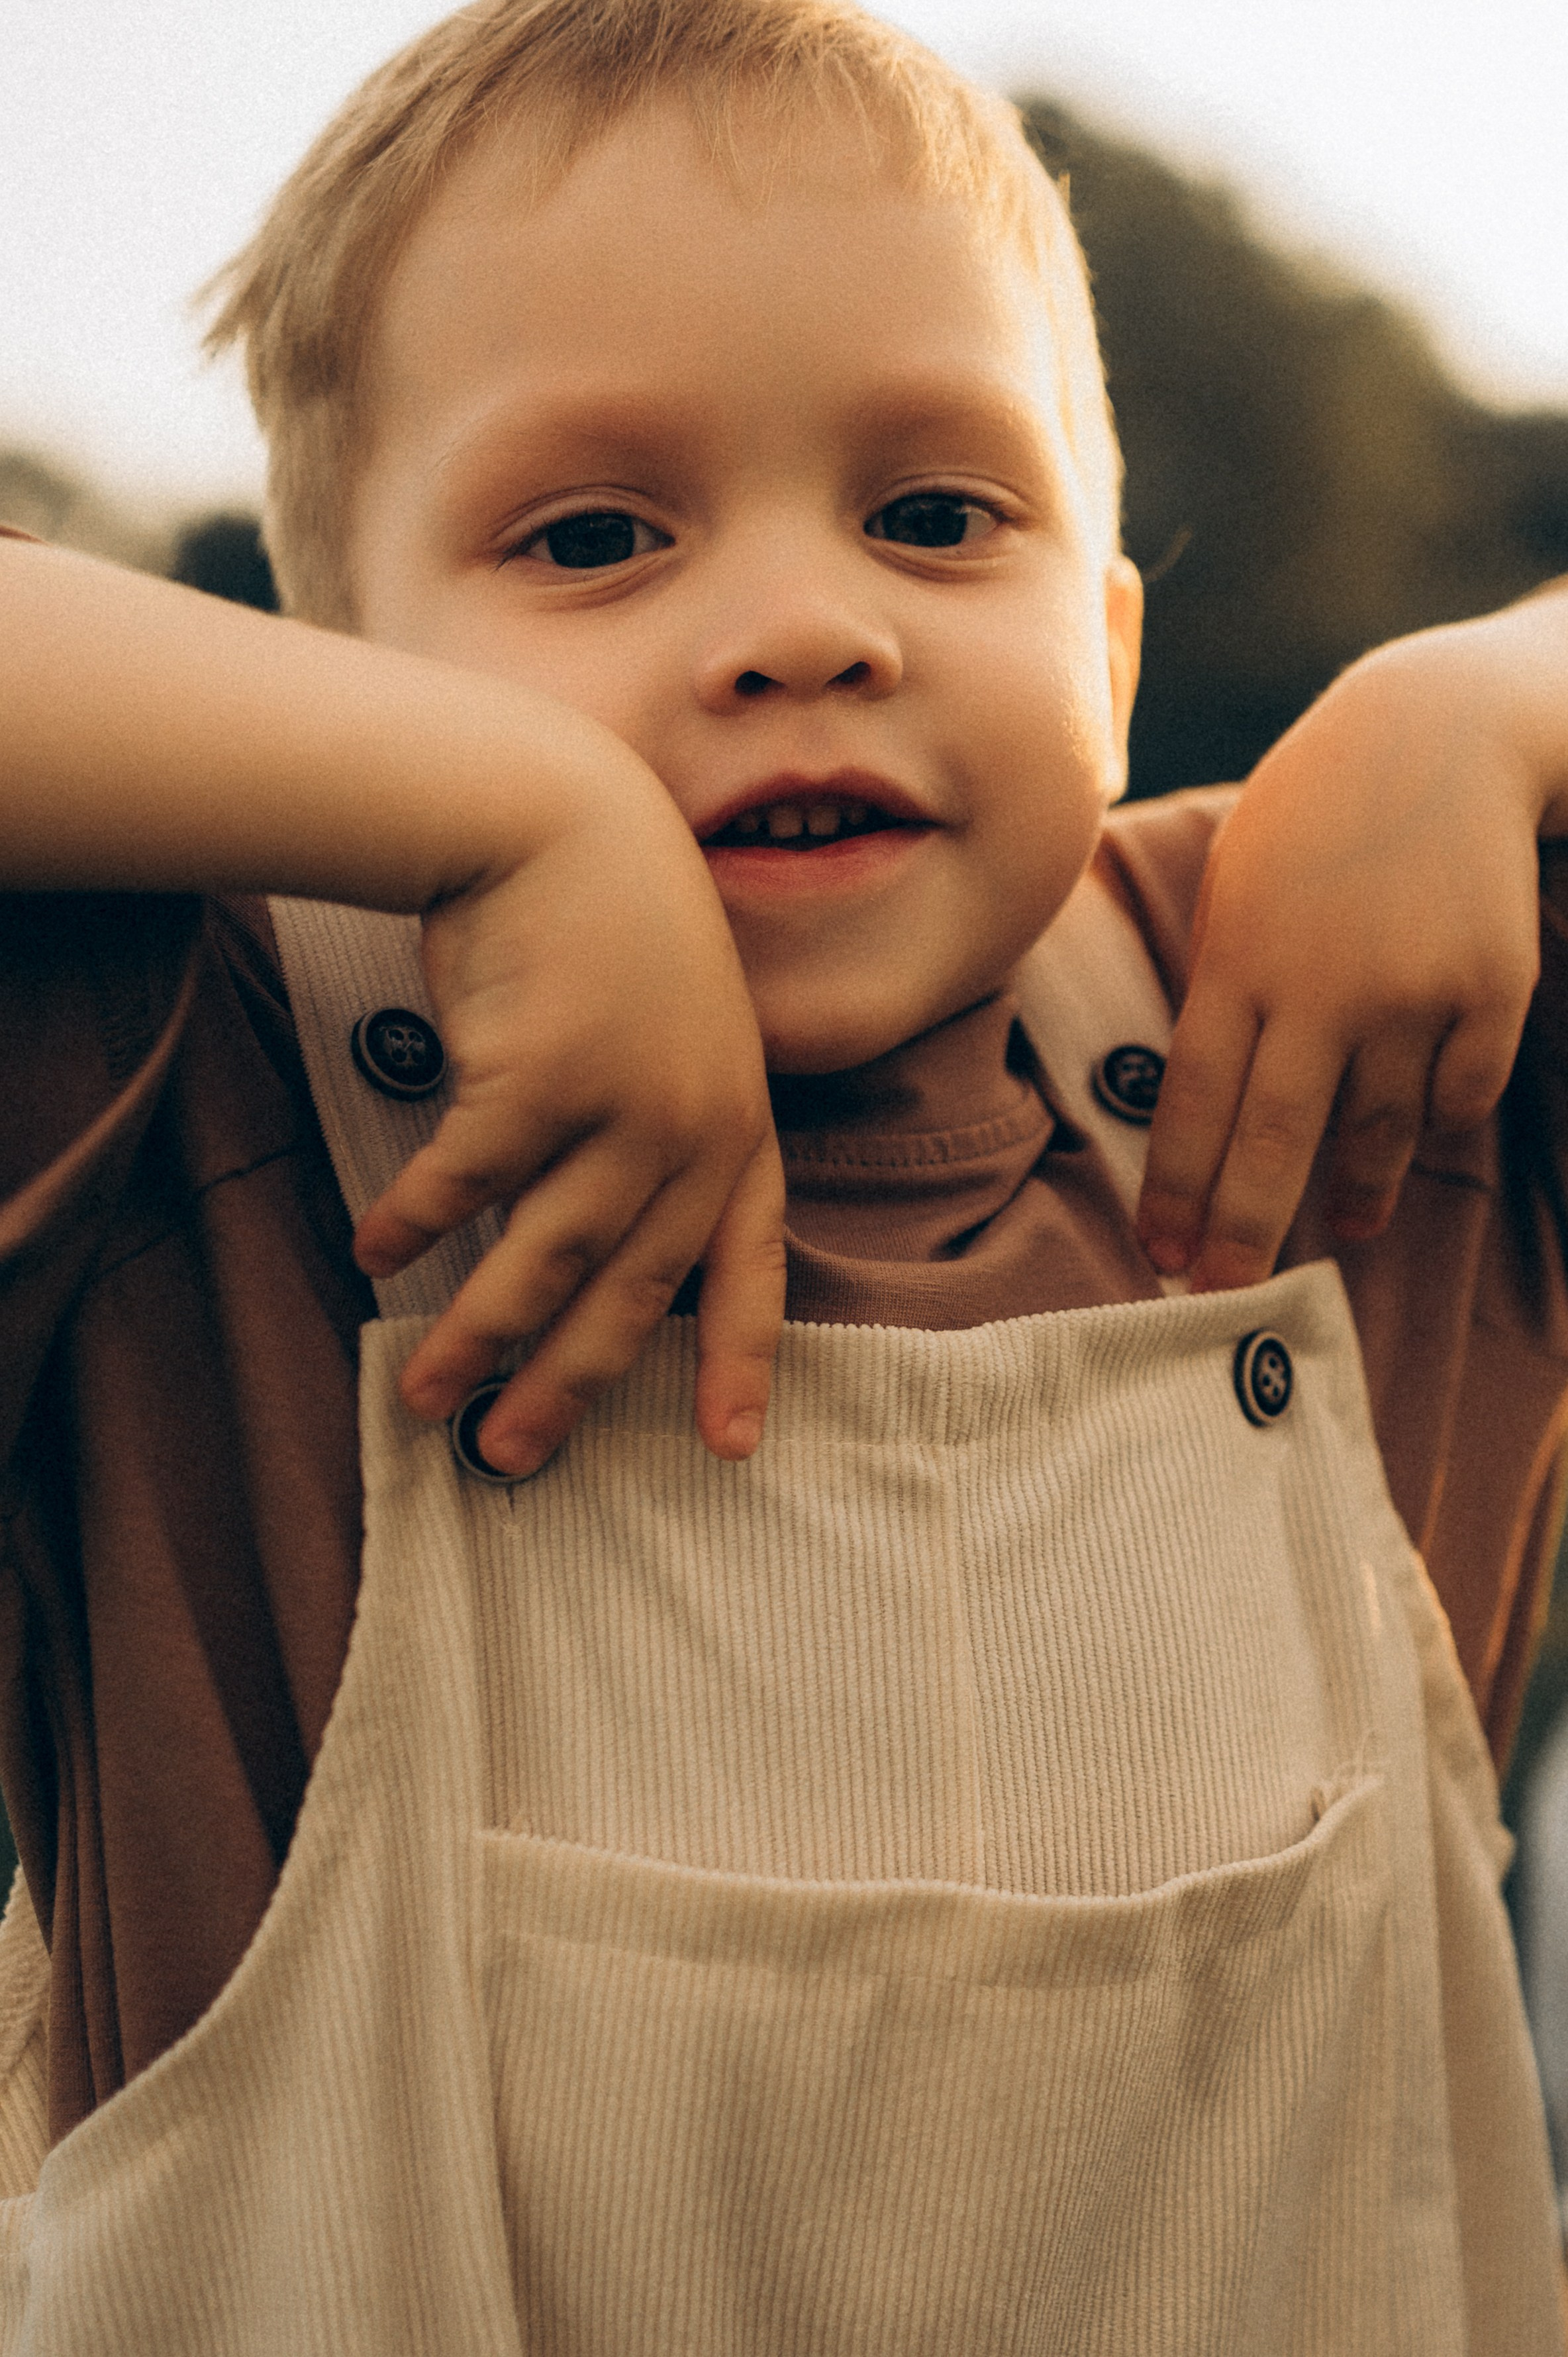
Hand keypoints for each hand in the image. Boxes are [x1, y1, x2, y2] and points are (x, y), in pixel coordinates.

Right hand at [353, 771, 785, 1475]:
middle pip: (631, 1294)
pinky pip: (464, 1184)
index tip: (728, 1447)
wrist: (563, 817)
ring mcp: (621, 1107)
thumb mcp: (679, 1036)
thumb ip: (660, 1139)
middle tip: (512, 1455)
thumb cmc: (610, 931)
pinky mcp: (538, 1079)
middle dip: (567, 1385)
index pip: (750, 1267)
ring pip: (542, 1260)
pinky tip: (374, 1253)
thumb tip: (593, 1252)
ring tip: (421, 1394)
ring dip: (474, 1334)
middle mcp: (695, 1129)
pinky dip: (414, 1224)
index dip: (739, 1361)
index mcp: (740, 1126)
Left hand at [1136, 620, 1549, 1289]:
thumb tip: (1210, 1105)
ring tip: (1341, 1229)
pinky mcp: (1490, 990)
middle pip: (1275, 1141)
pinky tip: (1413, 1133)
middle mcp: (1325, 985)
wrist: (1441, 733)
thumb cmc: (1314, 815)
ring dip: (1354, 1192)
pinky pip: (1458, 1095)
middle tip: (1226, 1294)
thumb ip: (1224, 987)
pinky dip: (1434, 1119)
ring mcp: (1414, 991)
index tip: (1162, 1255)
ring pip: (1377, 1132)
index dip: (1176, 1188)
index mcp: (1241, 958)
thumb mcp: (1239, 883)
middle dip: (1246, 1230)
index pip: (1194, 1101)